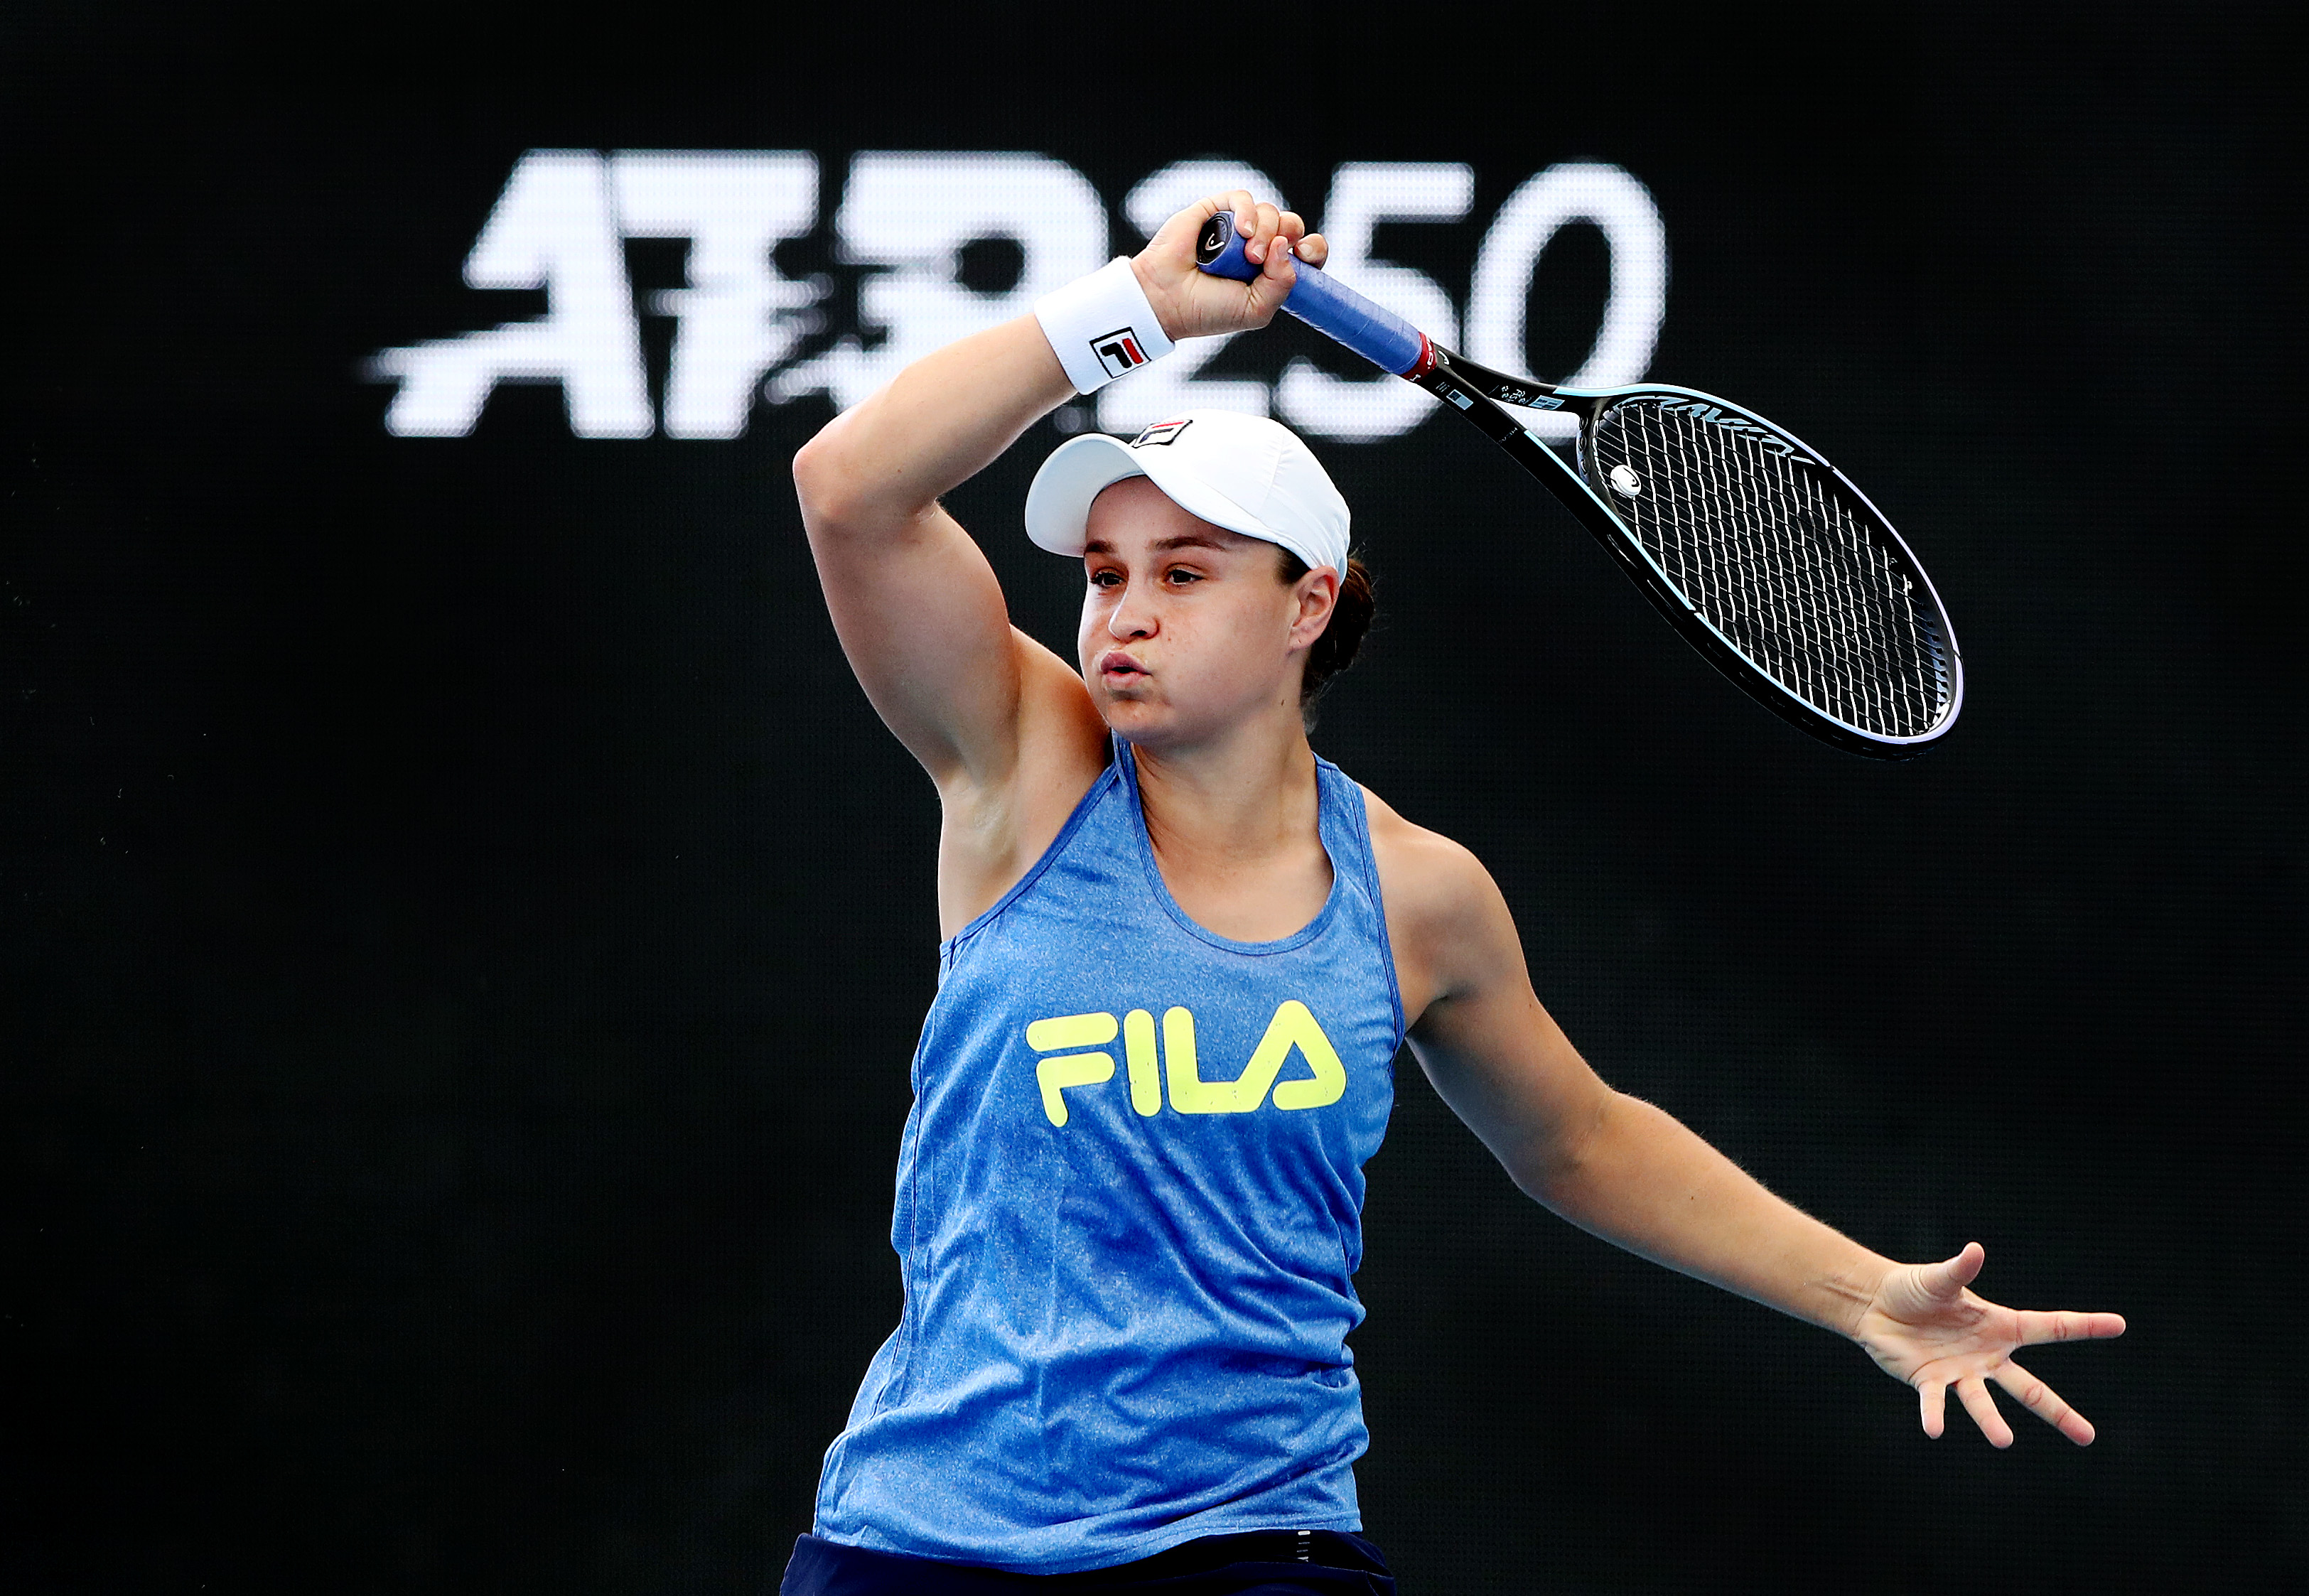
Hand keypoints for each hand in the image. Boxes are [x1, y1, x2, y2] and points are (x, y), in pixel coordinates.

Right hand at [1130, 190, 1328, 342]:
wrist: (1167, 299)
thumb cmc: (1207, 310)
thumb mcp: (1256, 309)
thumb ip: (1282, 284)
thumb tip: (1283, 245)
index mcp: (1271, 271)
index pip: (1307, 252)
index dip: (1314, 249)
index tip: (1304, 255)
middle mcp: (1258, 247)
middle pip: (1292, 226)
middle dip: (1289, 236)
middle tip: (1267, 257)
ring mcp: (1237, 228)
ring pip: (1271, 212)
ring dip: (1264, 231)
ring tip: (1247, 255)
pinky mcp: (1216, 210)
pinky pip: (1243, 198)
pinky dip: (1247, 212)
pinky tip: (1240, 232)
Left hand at [1853, 1242, 2124, 1446]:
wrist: (1877, 1305)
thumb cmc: (1916, 1289)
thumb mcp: (1939, 1278)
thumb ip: (1960, 1270)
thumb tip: (1975, 1250)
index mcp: (2000, 1328)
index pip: (2049, 1328)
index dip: (2084, 1326)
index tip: (2119, 1325)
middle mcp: (1987, 1357)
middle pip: (2030, 1389)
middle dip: (2059, 1413)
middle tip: (2088, 1438)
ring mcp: (1960, 1373)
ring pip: (1983, 1402)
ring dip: (1992, 1421)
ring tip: (2004, 1441)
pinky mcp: (1928, 1382)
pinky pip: (1935, 1401)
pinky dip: (1935, 1414)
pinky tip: (1935, 1430)